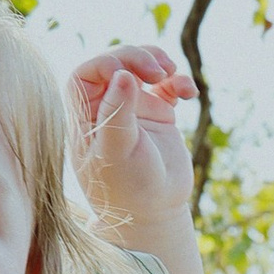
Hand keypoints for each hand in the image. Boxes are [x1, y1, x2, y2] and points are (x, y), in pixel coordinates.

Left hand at [67, 46, 197, 244]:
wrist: (154, 214)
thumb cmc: (127, 190)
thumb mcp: (118, 152)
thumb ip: (117, 113)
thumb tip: (123, 75)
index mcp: (85, 116)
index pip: (87, 73)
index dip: (106, 64)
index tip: (128, 75)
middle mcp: (105, 108)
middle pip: (115, 64)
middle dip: (137, 58)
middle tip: (159, 72)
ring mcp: (132, 110)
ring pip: (140, 68)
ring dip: (157, 62)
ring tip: (171, 72)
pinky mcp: (157, 115)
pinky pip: (167, 86)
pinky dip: (179, 82)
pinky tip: (189, 93)